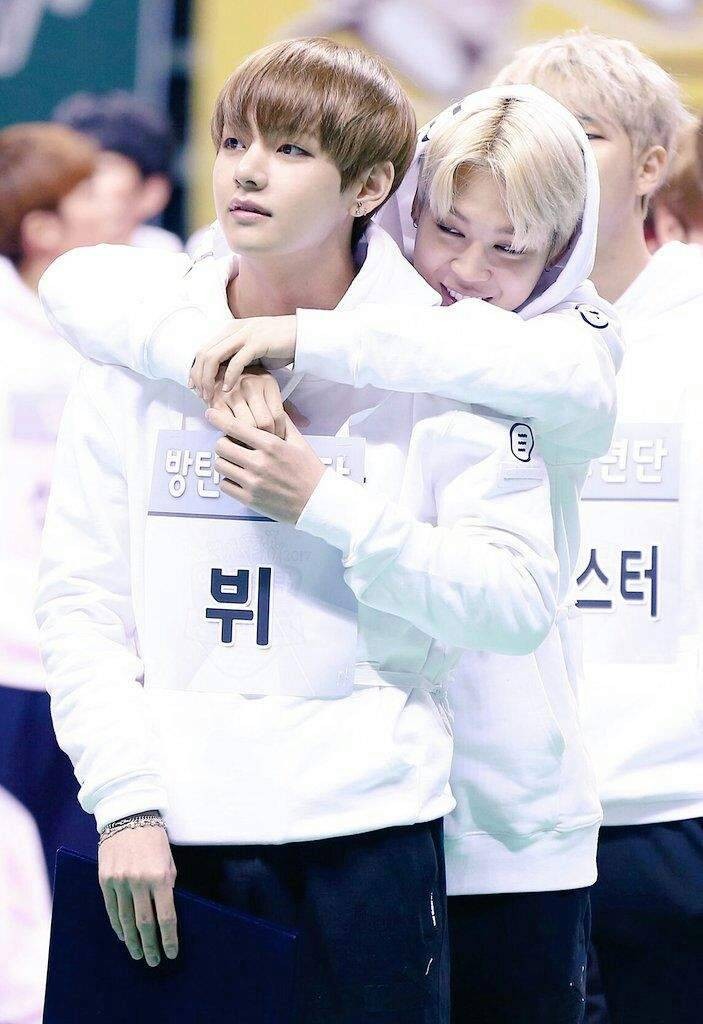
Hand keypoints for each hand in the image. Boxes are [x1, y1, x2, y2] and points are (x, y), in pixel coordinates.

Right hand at [98, 824, 177, 966]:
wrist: (128, 814)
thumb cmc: (154, 838)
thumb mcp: (168, 860)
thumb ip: (168, 885)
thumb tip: (166, 912)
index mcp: (160, 877)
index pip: (166, 917)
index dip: (170, 938)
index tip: (172, 953)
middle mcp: (139, 881)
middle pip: (145, 924)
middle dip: (151, 946)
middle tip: (154, 961)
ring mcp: (120, 881)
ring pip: (126, 920)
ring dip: (133, 941)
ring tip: (138, 954)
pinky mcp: (105, 879)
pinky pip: (111, 909)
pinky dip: (118, 926)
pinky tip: (123, 936)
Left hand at [189, 315, 296, 402]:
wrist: (303, 334)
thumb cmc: (279, 345)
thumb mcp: (252, 348)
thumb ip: (236, 356)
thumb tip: (221, 374)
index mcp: (230, 329)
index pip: (202, 349)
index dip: (195, 370)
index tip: (195, 388)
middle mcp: (233, 329)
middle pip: (203, 353)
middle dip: (198, 377)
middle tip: (201, 396)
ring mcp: (245, 334)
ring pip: (214, 356)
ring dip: (209, 378)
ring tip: (211, 395)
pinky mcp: (257, 342)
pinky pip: (236, 362)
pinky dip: (229, 377)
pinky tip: (228, 390)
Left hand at [206, 406, 324, 522]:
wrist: (317, 502)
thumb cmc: (310, 471)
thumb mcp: (299, 443)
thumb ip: (283, 424)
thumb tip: (273, 407)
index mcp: (271, 445)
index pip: (236, 428)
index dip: (219, 419)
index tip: (210, 414)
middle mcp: (260, 463)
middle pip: (221, 446)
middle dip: (223, 443)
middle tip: (231, 446)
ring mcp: (253, 483)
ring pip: (220, 466)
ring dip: (225, 462)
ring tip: (235, 463)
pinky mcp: (250, 500)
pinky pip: (225, 485)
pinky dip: (229, 481)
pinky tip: (240, 480)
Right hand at [210, 366, 285, 438]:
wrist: (215, 373)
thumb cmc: (243, 386)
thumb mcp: (263, 389)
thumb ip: (273, 406)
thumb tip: (284, 435)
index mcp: (267, 381)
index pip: (278, 416)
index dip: (279, 433)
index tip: (276, 440)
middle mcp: (250, 384)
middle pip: (264, 423)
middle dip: (265, 439)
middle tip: (264, 446)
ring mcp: (233, 392)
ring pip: (247, 427)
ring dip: (250, 440)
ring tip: (251, 444)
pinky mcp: (216, 402)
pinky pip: (229, 427)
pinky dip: (234, 437)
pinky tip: (236, 438)